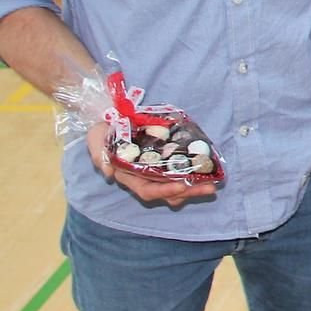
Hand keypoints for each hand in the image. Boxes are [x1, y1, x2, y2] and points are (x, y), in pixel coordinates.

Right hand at [86, 126, 216, 207]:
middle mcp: (145, 177)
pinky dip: (194, 172)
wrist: (111, 118)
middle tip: (210, 189)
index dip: (165, 191)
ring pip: (176, 184)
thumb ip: (99, 155)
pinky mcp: (167, 158)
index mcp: (129, 177)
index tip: (182, 186)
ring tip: (213, 184)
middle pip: (167, 191)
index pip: (148, 190)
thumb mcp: (96, 140)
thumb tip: (109, 173)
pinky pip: (181, 170)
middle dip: (188, 192)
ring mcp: (157, 168)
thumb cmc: (104, 132)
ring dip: (194, 186)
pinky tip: (208, 170)